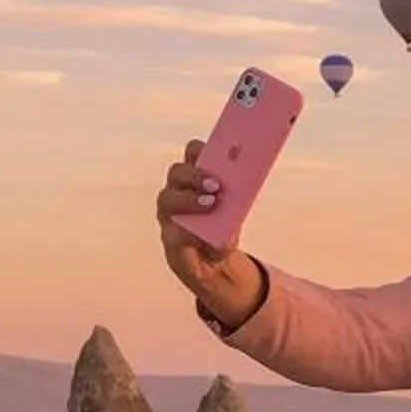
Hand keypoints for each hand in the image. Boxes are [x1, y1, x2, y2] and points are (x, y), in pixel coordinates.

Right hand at [156, 142, 262, 323]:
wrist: (214, 263)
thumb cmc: (223, 229)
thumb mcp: (236, 212)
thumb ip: (238, 199)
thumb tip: (242, 188)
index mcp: (195, 178)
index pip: (193, 154)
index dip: (201, 148)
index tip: (214, 149)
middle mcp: (177, 190)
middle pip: (178, 172)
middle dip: (196, 175)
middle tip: (216, 185)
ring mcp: (169, 214)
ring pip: (168, 198)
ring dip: (190, 200)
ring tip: (211, 204)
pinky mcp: (169, 238)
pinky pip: (174, 231)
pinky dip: (189, 232)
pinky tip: (202, 234)